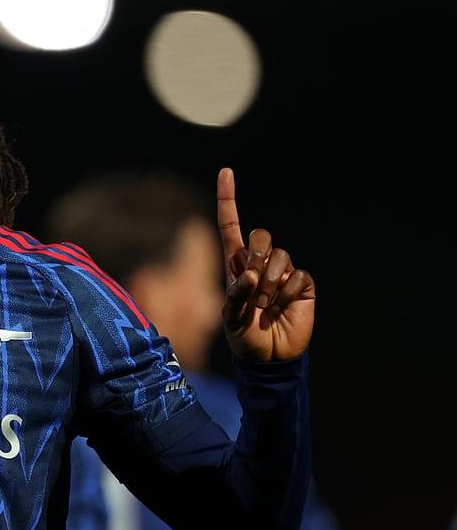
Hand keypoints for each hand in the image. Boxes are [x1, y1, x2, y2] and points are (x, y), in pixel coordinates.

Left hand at [216, 167, 314, 361]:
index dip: (228, 199)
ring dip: (270, 283)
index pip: (230, 225)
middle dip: (256, 257)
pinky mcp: (302, 284)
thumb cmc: (243, 337)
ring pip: (281, 256)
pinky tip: (283, 307)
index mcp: (235, 265)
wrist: (269, 357)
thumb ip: (236, 295)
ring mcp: (282, 273)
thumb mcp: (229, 318)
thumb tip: (252, 274)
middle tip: (253, 287)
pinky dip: (287, 293)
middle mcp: (259, 264)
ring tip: (265, 305)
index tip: (226, 172)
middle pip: (261, 236)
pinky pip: (298, 275)